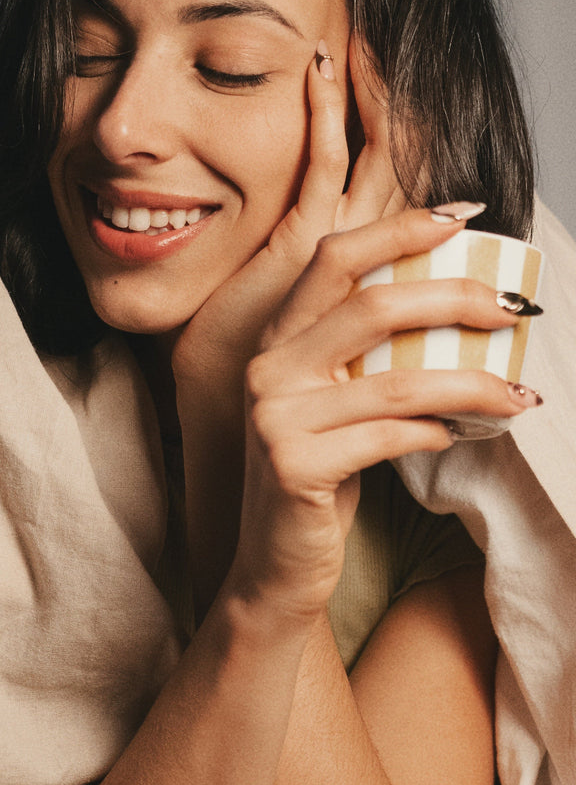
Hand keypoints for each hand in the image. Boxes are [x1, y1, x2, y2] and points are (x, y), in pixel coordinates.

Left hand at [171, 35, 404, 386]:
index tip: (378, 65)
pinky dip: (327, 108)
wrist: (233, 413)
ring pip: (377, 147)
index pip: (396, 174)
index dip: (397, 118)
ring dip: (370, 86)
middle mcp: (366, 246)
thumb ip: (289, 266)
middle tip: (381, 28)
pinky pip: (325, 159)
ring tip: (361, 32)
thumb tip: (266, 224)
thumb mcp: (277, 305)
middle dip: (393, 90)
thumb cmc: (244, 363)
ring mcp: (339, 241)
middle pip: (401, 151)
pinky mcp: (305, 242)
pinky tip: (319, 64)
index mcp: (364, 257)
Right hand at [229, 207, 539, 622]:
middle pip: (369, 306)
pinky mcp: (294, 466)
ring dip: (470, 383)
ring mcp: (275, 417)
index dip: (398, 229)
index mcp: (277, 340)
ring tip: (516, 394)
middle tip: (509, 310)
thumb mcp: (334, 403)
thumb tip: (459, 304)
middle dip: (453, 298)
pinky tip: (460, 436)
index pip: (333, 258)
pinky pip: (389, 437)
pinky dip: (436, 433)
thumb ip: (366, 355)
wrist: (275, 567)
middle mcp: (267, 368)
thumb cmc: (319, 478)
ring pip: (396, 381)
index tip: (462, 217)